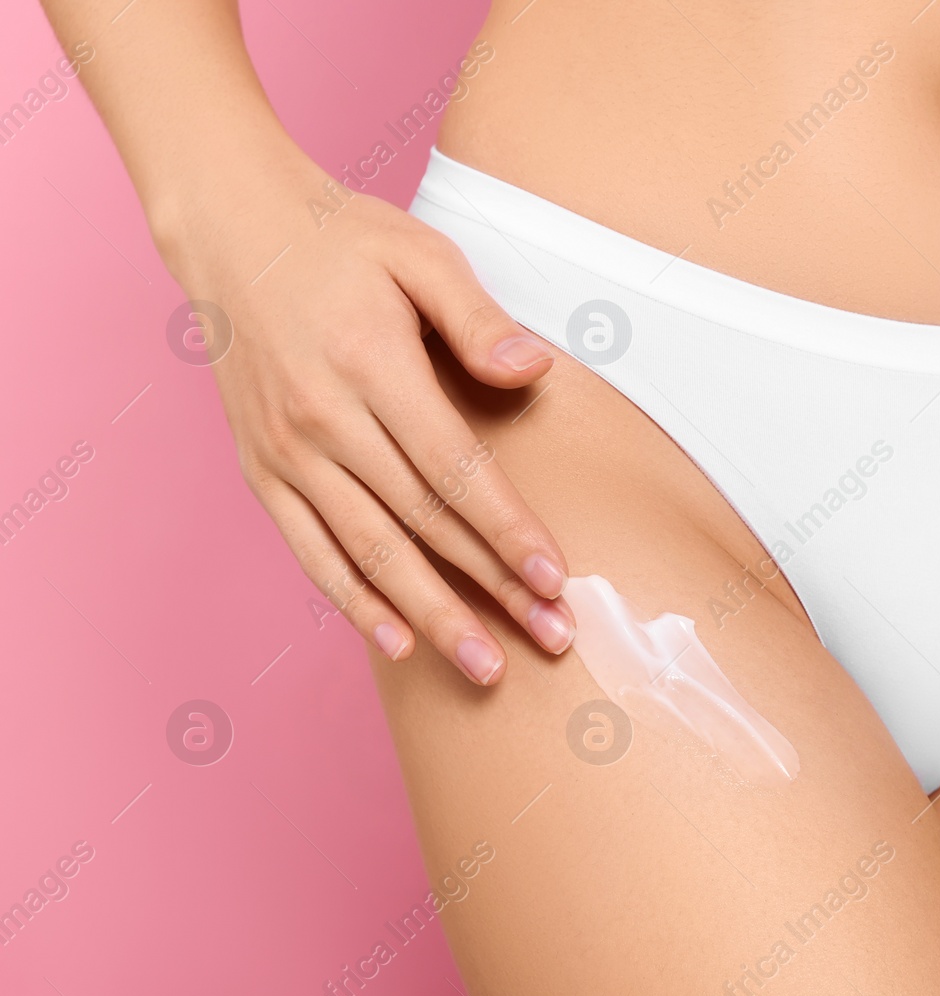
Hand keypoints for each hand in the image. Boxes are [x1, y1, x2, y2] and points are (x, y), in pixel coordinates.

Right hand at [170, 160, 574, 683]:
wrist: (230, 230)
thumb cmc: (341, 238)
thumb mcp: (420, 252)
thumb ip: (477, 318)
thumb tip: (533, 371)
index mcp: (369, 364)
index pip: (454, 468)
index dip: (507, 529)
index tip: (555, 579)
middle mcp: (323, 419)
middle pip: (423, 524)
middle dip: (492, 589)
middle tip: (553, 639)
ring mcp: (287, 452)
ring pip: (370, 553)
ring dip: (433, 616)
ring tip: (487, 666)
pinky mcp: (262, 472)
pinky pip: (312, 552)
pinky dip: (354, 601)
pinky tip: (399, 642)